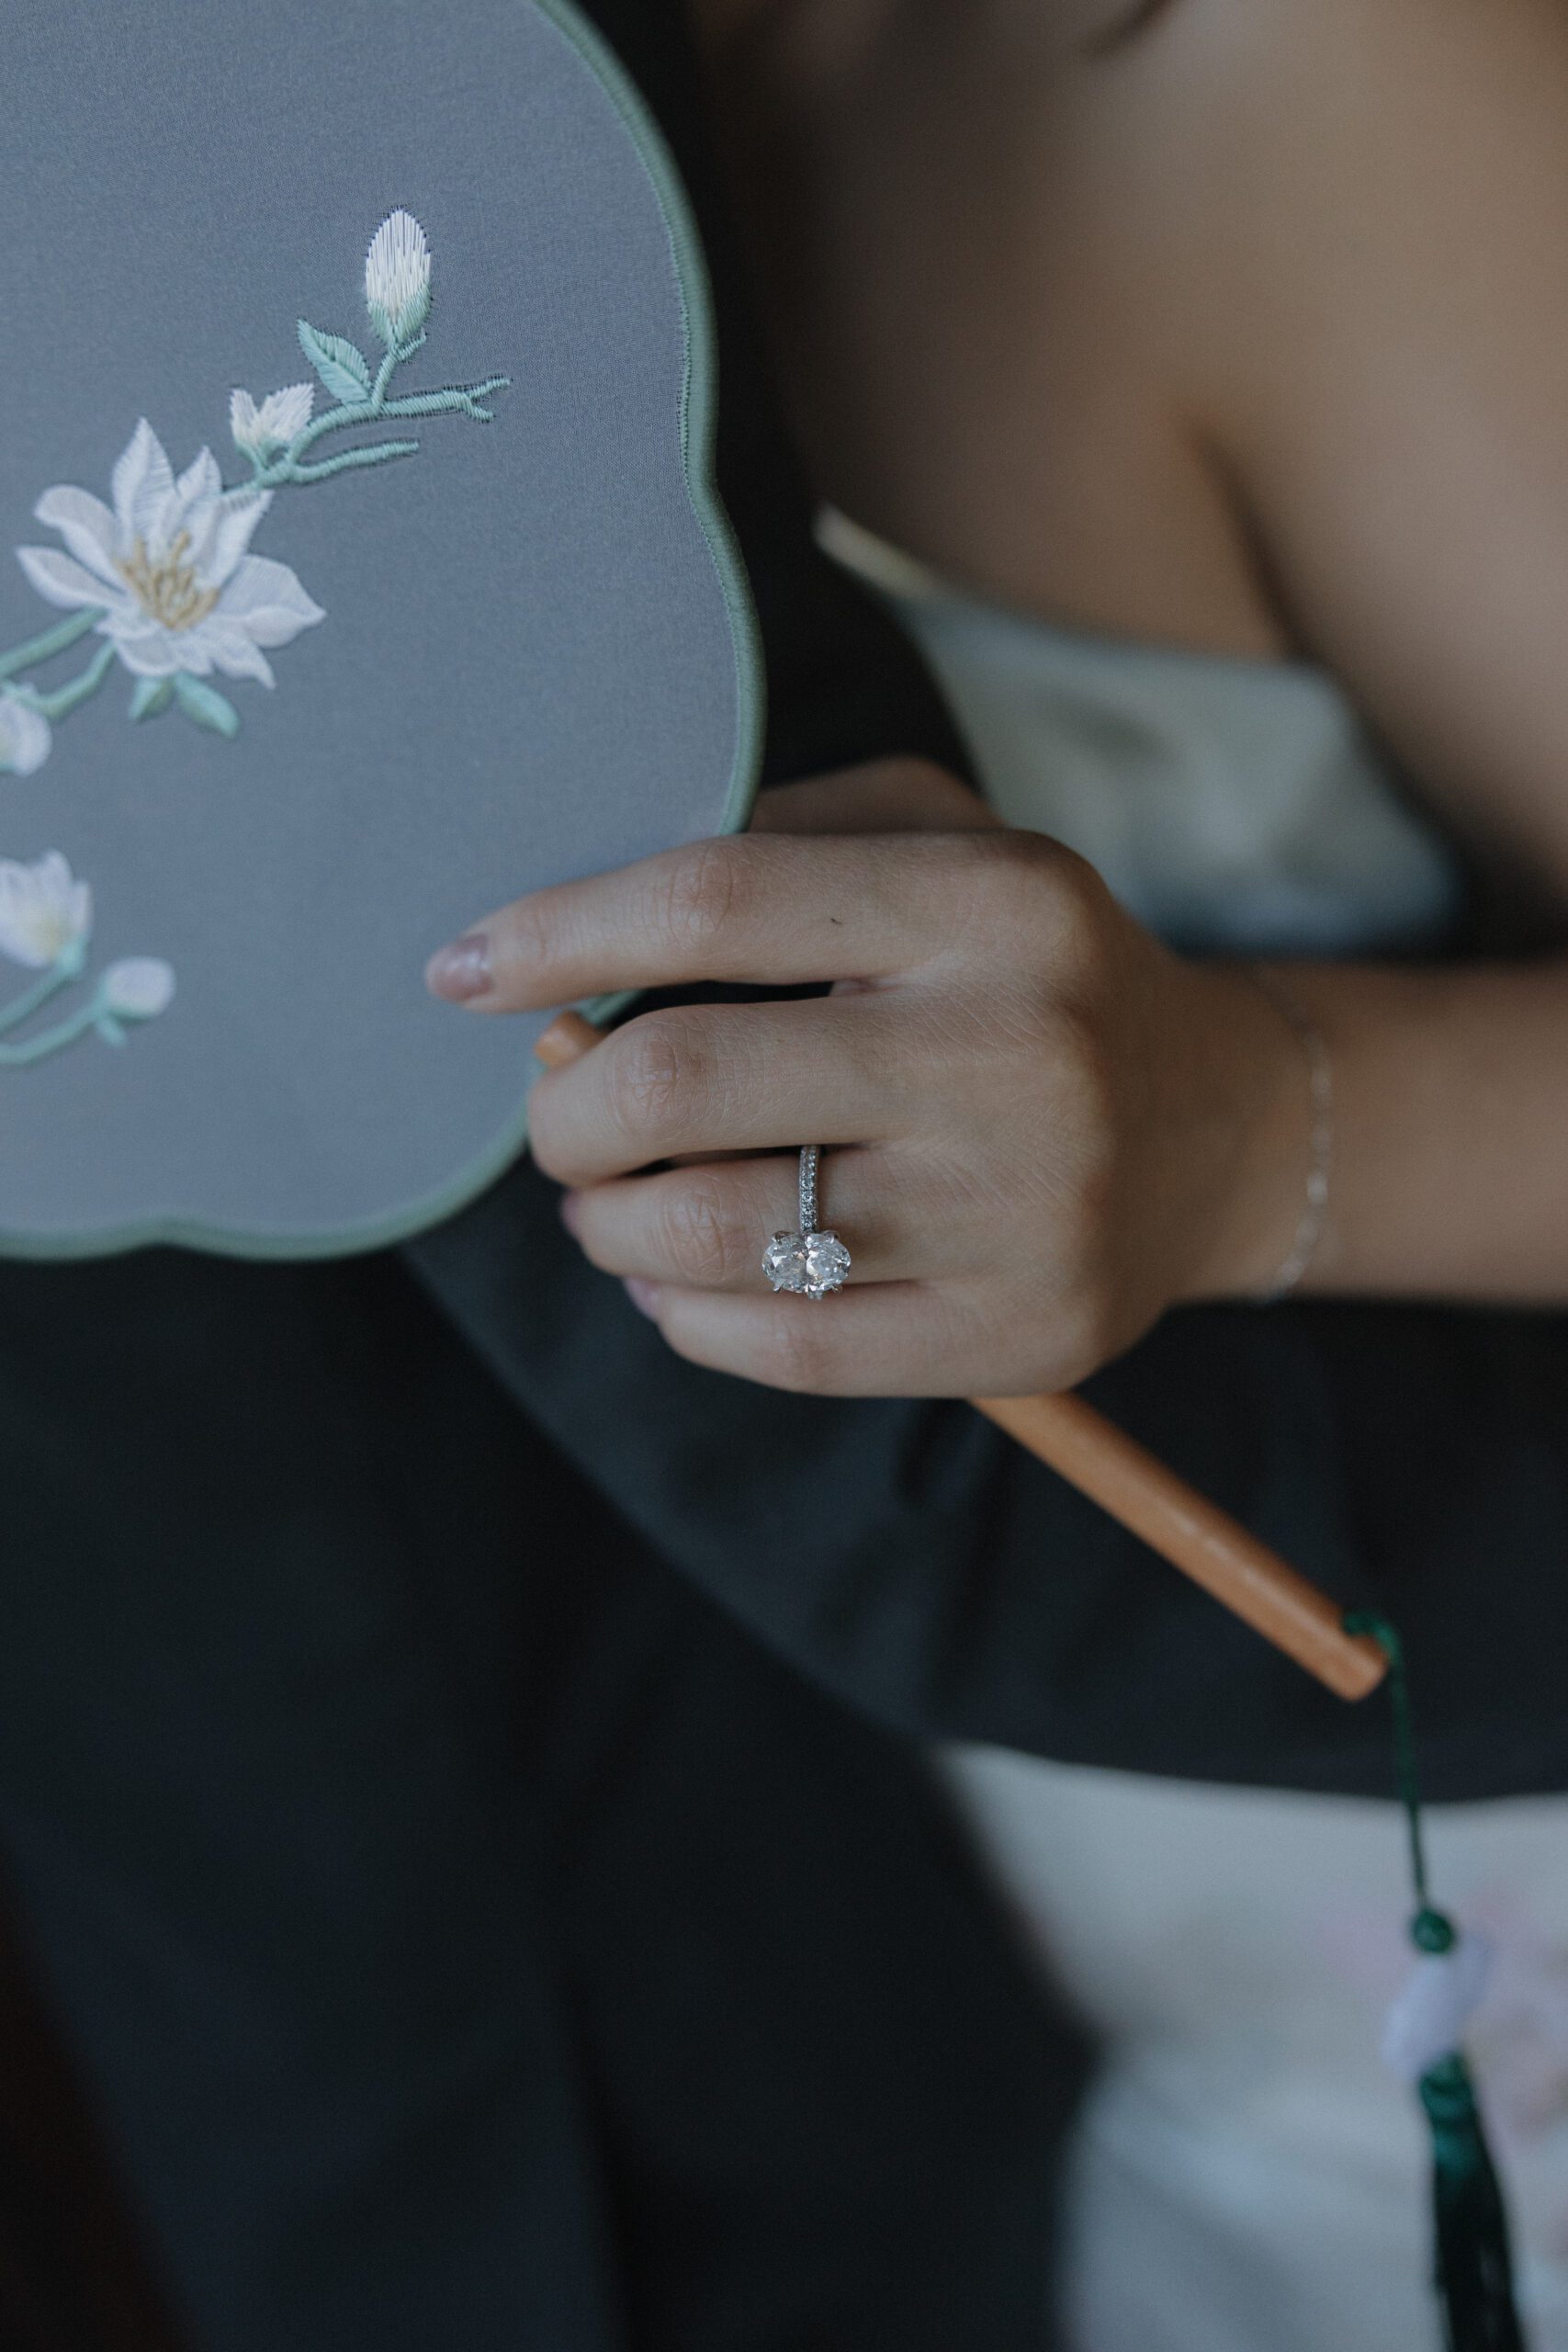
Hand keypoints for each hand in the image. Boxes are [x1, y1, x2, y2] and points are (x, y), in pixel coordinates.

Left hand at [425, 762, 1308, 1395]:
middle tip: (562, 1115)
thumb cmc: (1027, 972)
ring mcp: (1024, 1212)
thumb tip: (573, 930)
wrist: (1212, 1129)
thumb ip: (777, 840)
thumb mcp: (944, 842)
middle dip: (566, 1110)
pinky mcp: (1020, 1335)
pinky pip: (777, 1345)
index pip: (714, 901)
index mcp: (995, 905)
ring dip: (608, 1220)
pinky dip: (680, 1311)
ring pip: (712, 1234)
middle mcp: (1017, 1054)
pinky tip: (678, 1275)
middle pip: (684, 1081)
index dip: (558, 934)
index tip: (462, 969)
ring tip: (612, 1198)